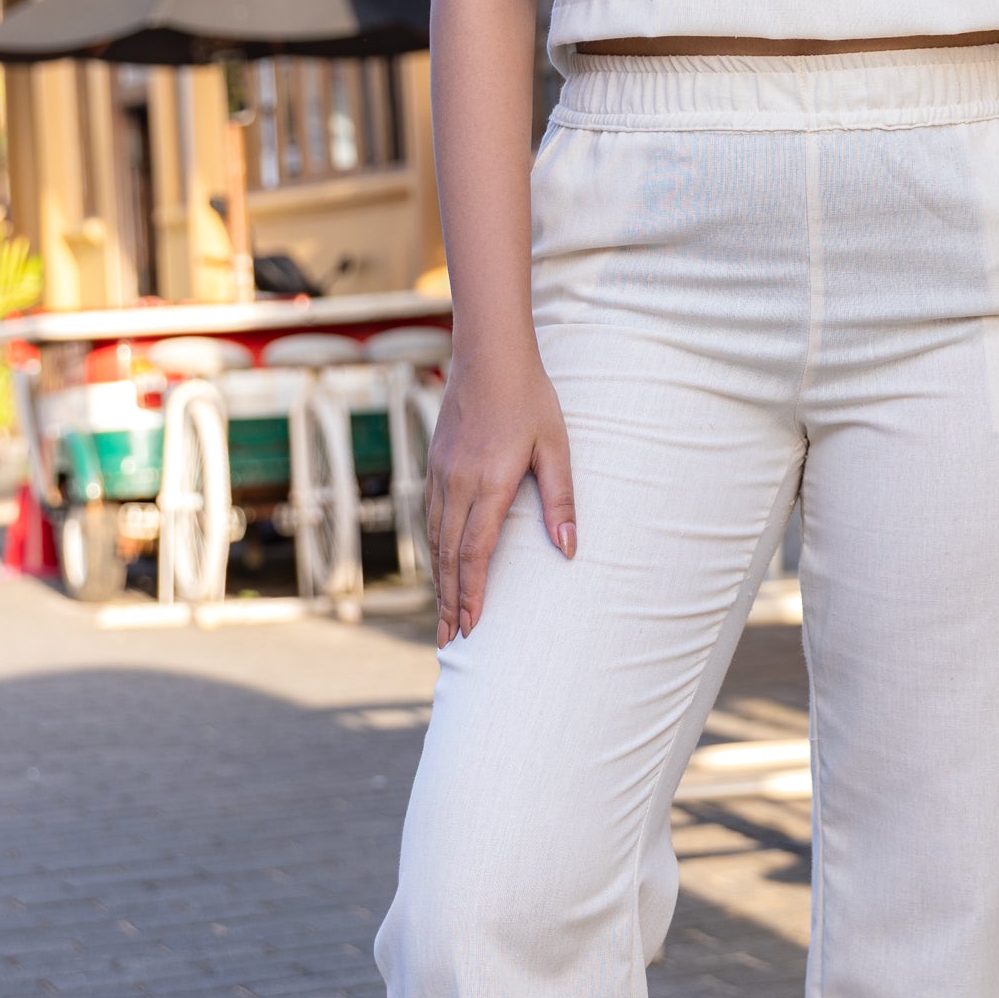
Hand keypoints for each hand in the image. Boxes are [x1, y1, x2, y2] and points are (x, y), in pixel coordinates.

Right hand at [424, 343, 575, 644]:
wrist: (489, 356)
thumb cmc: (531, 399)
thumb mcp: (556, 448)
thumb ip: (561, 501)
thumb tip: (568, 550)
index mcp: (489, 485)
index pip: (475, 554)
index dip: (473, 595)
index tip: (471, 628)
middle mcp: (457, 485)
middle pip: (448, 557)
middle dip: (450, 602)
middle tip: (449, 641)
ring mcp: (441, 475)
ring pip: (434, 539)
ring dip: (439, 580)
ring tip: (444, 613)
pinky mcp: (436, 464)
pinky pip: (430, 517)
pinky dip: (433, 549)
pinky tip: (439, 564)